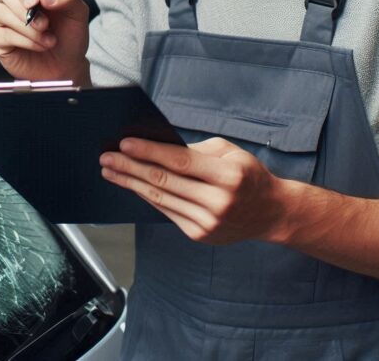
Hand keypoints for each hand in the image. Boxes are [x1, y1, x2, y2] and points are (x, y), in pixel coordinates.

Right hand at [0, 0, 89, 81]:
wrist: (66, 64)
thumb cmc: (69, 34)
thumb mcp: (78, 12)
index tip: (36, 0)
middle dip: (23, 8)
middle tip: (45, 24)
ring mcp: (0, 17)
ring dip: (28, 28)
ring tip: (49, 39)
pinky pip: (0, 33)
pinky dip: (24, 41)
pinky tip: (39, 46)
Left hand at [100, 137, 286, 244]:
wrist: (271, 212)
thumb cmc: (247, 174)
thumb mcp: (228, 151)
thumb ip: (194, 149)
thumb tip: (154, 146)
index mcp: (228, 175)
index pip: (179, 161)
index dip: (149, 152)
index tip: (124, 143)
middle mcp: (218, 202)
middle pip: (163, 181)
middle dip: (130, 167)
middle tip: (107, 157)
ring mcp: (208, 222)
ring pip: (160, 198)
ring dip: (130, 183)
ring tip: (110, 171)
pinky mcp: (199, 235)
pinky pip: (166, 211)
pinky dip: (146, 197)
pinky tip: (131, 185)